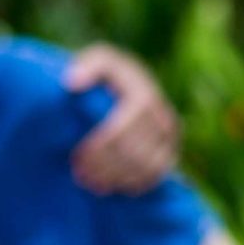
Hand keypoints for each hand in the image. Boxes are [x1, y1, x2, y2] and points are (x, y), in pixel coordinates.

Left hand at [65, 44, 182, 192]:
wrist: (127, 85)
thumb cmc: (107, 74)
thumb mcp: (96, 59)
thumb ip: (87, 66)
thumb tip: (72, 83)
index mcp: (144, 93)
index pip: (123, 129)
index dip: (100, 148)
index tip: (76, 157)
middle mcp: (163, 115)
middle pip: (135, 152)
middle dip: (105, 167)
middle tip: (78, 175)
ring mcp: (171, 136)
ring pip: (147, 167)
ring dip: (117, 178)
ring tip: (91, 183)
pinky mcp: (172, 151)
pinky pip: (156, 175)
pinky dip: (133, 184)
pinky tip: (110, 185)